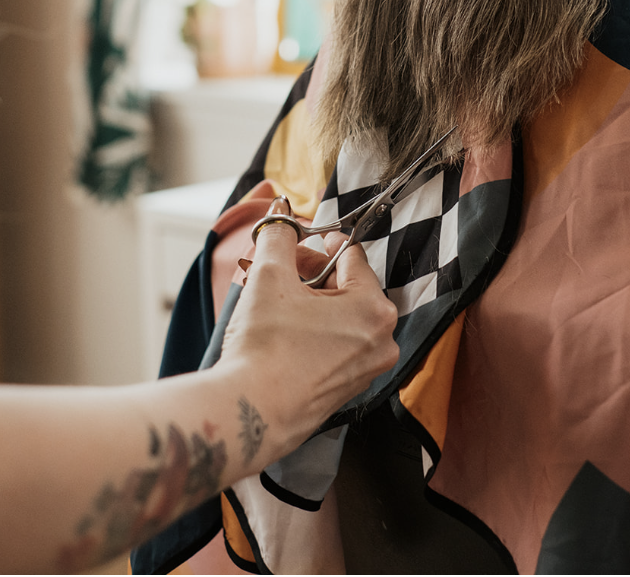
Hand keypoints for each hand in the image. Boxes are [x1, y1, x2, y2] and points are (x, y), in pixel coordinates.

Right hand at [218, 220, 398, 461]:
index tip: (301, 240)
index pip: (352, 256)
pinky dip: (314, 330)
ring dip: (311, 301)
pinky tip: (282, 327)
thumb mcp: (269, 275)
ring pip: (342, 317)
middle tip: (281, 267)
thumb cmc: (265, 347)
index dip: (321, 242)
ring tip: (274, 296)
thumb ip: (279, 237)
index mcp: (374, 308)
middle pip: (349, 286)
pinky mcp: (346, 390)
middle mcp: (381, 340)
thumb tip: (280, 214)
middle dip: (312, 272)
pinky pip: (337, 345)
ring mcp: (366, 369)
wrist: (249, 414)